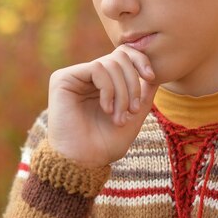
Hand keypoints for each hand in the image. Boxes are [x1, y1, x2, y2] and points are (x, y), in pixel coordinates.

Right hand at [47, 45, 157, 166]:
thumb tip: (155, 73)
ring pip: (110, 64)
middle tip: (133, 110)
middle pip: (119, 56)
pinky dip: (108, 89)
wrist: (84, 162)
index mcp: (103, 82)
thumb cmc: (105, 145)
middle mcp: (88, 77)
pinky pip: (96, 69)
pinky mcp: (63, 79)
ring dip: (122, 92)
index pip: (123, 55)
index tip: (151, 77)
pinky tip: (106, 109)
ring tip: (119, 117)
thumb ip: (144, 95)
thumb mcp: (133, 117)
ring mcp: (75, 76)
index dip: (140, 60)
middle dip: (132, 83)